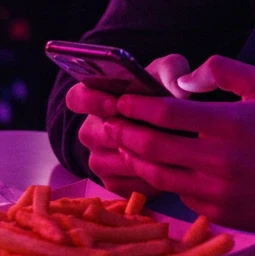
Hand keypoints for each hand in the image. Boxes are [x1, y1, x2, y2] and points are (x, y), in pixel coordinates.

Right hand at [66, 54, 191, 197]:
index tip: (114, 102)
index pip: (76, 97)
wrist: (176, 130)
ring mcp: (99, 159)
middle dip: (120, 131)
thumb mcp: (170, 74)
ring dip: (133, 155)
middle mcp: (91, 130)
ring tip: (163, 148)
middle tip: (148, 129)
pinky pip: (120, 184)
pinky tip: (164, 168)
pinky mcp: (112, 183)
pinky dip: (141, 177)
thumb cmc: (164, 95)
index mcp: (95, 98)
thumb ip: (171, 71)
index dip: (90, 100)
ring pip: (107, 161)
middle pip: (92, 134)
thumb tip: (178, 87)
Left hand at [109, 55, 254, 232]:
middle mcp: (218, 159)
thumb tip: (185, 77)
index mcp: (228, 124)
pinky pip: (178, 194)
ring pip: (157, 175)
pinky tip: (154, 166)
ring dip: (135, 158)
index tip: (120, 100)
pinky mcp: (216, 212)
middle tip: (110, 122)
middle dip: (124, 131)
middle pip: (152, 146)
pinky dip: (162, 179)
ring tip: (125, 143)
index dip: (136, 106)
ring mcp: (215, 190)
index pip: (167, 113)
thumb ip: (223, 69)